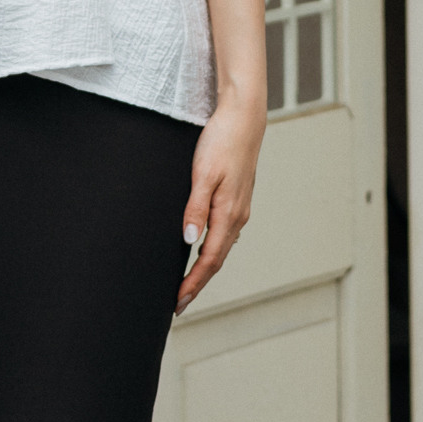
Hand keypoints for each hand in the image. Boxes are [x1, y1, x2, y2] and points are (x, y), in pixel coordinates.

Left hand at [177, 90, 265, 311]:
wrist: (244, 118)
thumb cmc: (222, 141)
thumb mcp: (203, 174)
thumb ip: (195, 208)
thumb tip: (189, 241)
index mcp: (228, 214)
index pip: (208, 260)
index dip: (192, 283)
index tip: (178, 302)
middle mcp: (237, 216)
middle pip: (216, 260)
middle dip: (197, 284)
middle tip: (179, 304)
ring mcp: (238, 208)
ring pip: (221, 249)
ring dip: (205, 269)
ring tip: (188, 285)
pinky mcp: (236, 199)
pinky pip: (224, 234)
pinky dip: (212, 251)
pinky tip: (203, 251)